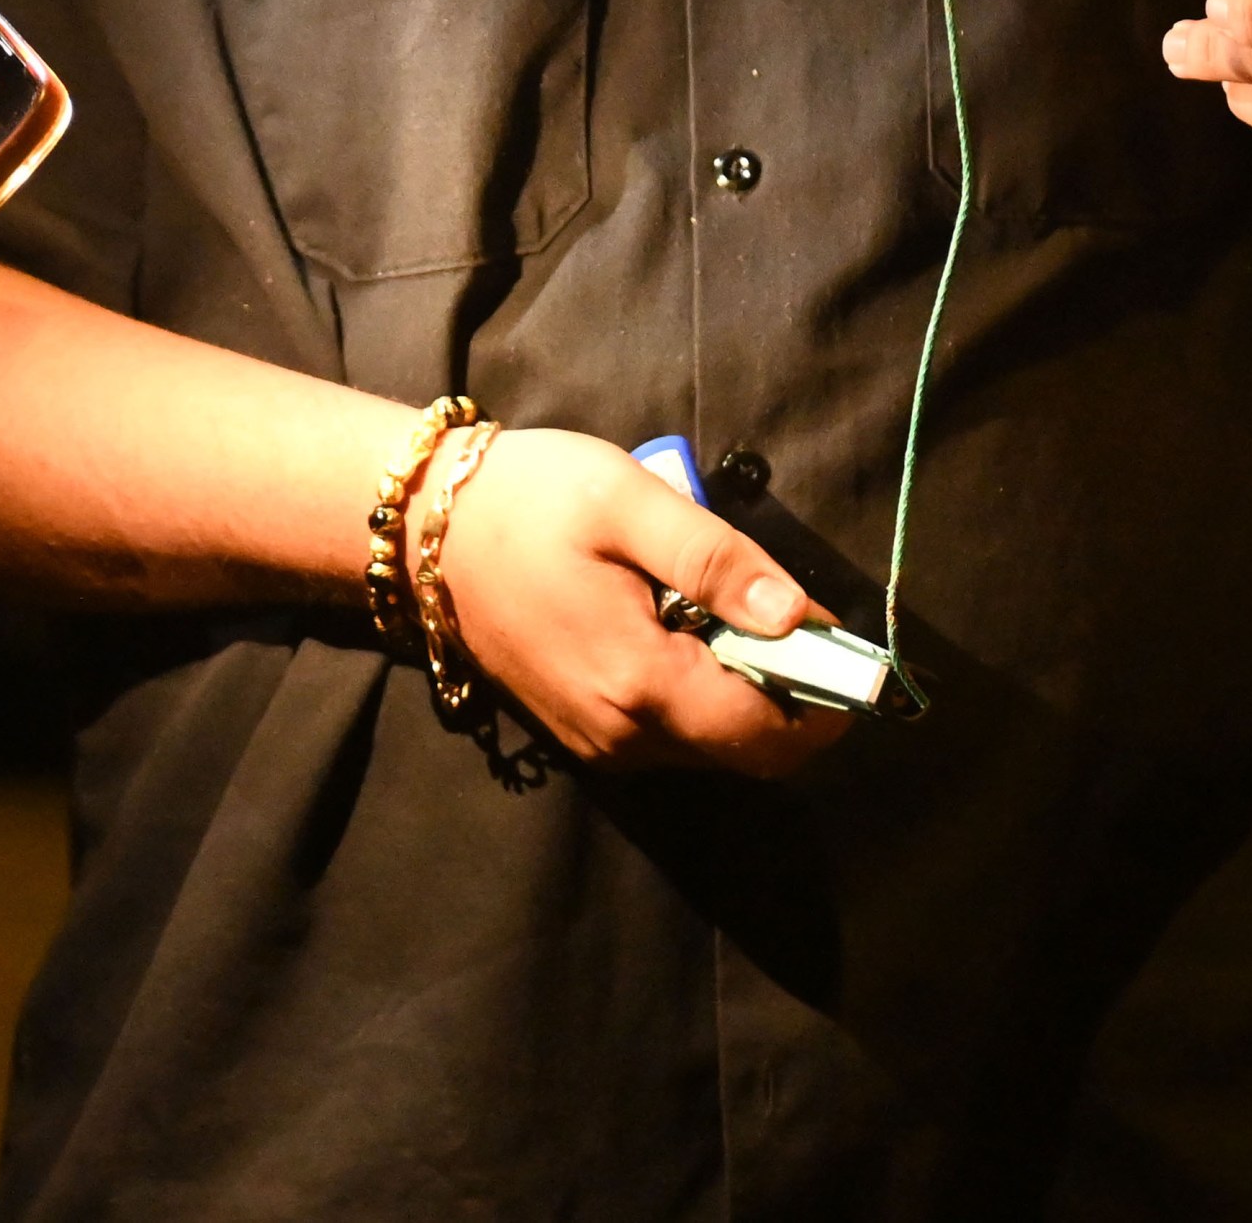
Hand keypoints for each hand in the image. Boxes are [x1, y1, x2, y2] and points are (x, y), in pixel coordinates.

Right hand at [436, 427, 851, 778]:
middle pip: (746, 749)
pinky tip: (670, 625)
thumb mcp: (626, 502)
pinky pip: (666, 736)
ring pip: (708, 746)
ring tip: (713, 607)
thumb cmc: (525, 502)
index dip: (825, 697)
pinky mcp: (577, 734)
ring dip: (738, 690)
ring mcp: (596, 744)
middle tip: (776, 609)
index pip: (771, 735)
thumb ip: (717, 560)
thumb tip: (800, 619)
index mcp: (640, 685)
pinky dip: (694, 693)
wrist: (418, 529)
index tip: (833, 636)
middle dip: (785, 692)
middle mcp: (622, 738)